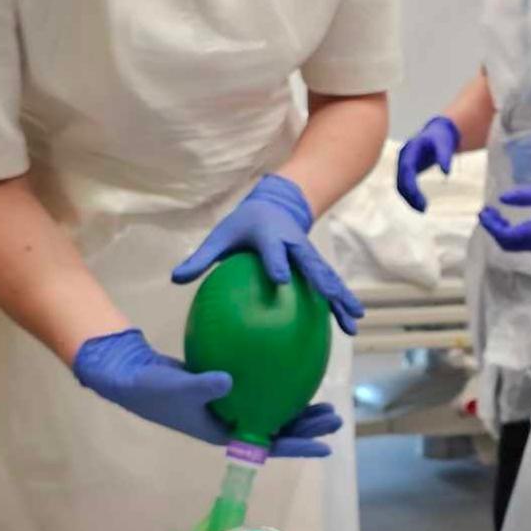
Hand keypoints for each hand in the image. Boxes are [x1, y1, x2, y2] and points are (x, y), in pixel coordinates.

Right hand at [74, 331, 343, 457]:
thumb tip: (230, 382)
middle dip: (307, 427)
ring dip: (297, 408)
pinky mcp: (225, 389)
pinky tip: (291, 362)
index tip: (327, 446)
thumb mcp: (177, 388)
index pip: (269, 446)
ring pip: (271, 411)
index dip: (299, 446)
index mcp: (224, 433)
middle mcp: (231, 424)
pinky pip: (258, 389)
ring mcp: (229, 408)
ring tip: (323, 399)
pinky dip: (276, 381)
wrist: (130, 375)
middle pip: (277, 430)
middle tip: (335, 416)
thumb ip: (203, 386)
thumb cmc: (152, 389)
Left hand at [171, 174, 362, 335]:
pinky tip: (349, 326)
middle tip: (335, 302)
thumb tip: (175, 280)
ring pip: (328, 279)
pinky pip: (329, 286)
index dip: (277, 263)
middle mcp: (295, 247)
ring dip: (342, 299)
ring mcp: (308, 256)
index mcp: (270, 237)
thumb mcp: (221, 236)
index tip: (281, 280)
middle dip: (326, 284)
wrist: (278, 205)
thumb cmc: (244, 225)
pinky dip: (340, 304)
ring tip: (355, 321)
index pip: (274, 251)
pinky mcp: (315, 266)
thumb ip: (201, 258)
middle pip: (313, 266)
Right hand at [396, 116, 459, 211]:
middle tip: (423, 208)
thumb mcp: (445, 145)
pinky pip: (405, 186)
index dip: (410, 185)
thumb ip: (445, 157)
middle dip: (410, 196)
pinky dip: (411, 196)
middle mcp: (403, 157)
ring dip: (409, 198)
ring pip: (401, 185)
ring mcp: (403, 164)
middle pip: (401, 180)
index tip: (419, 198)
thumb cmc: (442, 138)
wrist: (438, 132)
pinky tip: (421, 204)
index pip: (406, 169)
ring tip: (423, 209)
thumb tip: (446, 173)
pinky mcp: (407, 170)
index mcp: (410, 149)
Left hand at [479, 184, 530, 253]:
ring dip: (500, 231)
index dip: (492, 226)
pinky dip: (508, 233)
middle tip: (485, 211)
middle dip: (493, 229)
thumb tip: (501, 198)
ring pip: (512, 244)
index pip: (506, 235)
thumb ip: (523, 197)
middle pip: (506, 243)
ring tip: (493, 213)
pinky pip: (519, 242)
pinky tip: (506, 219)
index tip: (483, 212)